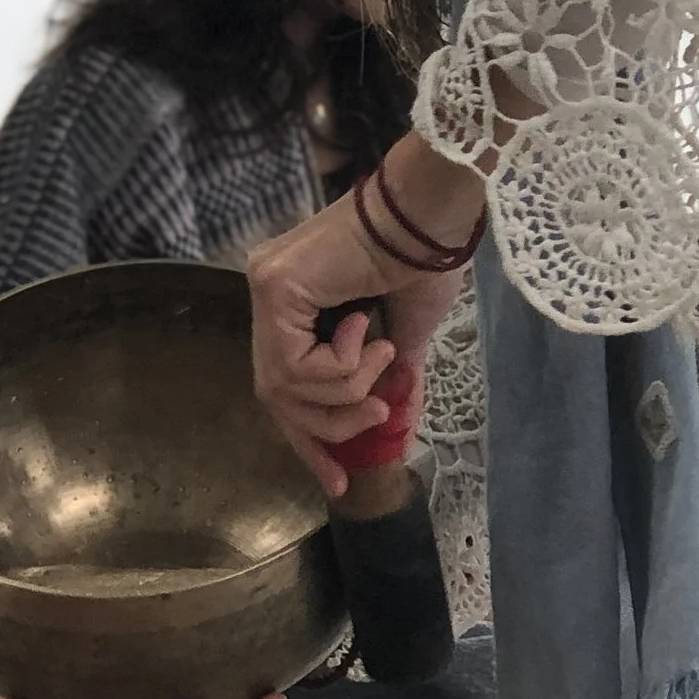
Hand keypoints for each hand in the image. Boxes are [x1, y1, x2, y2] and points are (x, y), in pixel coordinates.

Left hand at [246, 142, 484, 491]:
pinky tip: (365, 328)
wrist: (432, 215)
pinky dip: (340, 367)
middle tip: (377, 418)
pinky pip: (295, 368)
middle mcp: (270, 294)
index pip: (285, 387)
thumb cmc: (425, 261)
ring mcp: (266, 289)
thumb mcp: (404, 338)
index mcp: (294, 304)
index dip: (309, 440)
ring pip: (286, 389)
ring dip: (346, 390)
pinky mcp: (274, 288)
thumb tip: (397, 431)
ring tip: (384, 353)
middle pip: (278, 396)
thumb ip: (388, 382)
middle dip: (327, 428)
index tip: (338, 483)